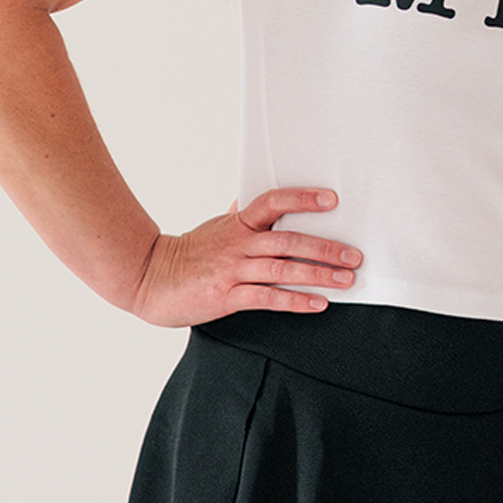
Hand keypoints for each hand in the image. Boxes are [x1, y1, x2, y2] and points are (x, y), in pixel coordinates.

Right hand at [128, 187, 360, 326]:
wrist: (148, 279)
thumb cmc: (186, 254)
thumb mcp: (214, 228)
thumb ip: (238, 215)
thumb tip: (249, 199)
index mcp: (237, 223)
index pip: (273, 201)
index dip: (303, 198)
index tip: (331, 200)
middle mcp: (238, 244)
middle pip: (288, 240)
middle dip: (325, 247)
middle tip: (354, 255)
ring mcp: (232, 270)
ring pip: (283, 269)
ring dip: (319, 274)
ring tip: (346, 279)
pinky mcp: (226, 296)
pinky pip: (267, 298)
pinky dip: (296, 300)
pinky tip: (318, 303)